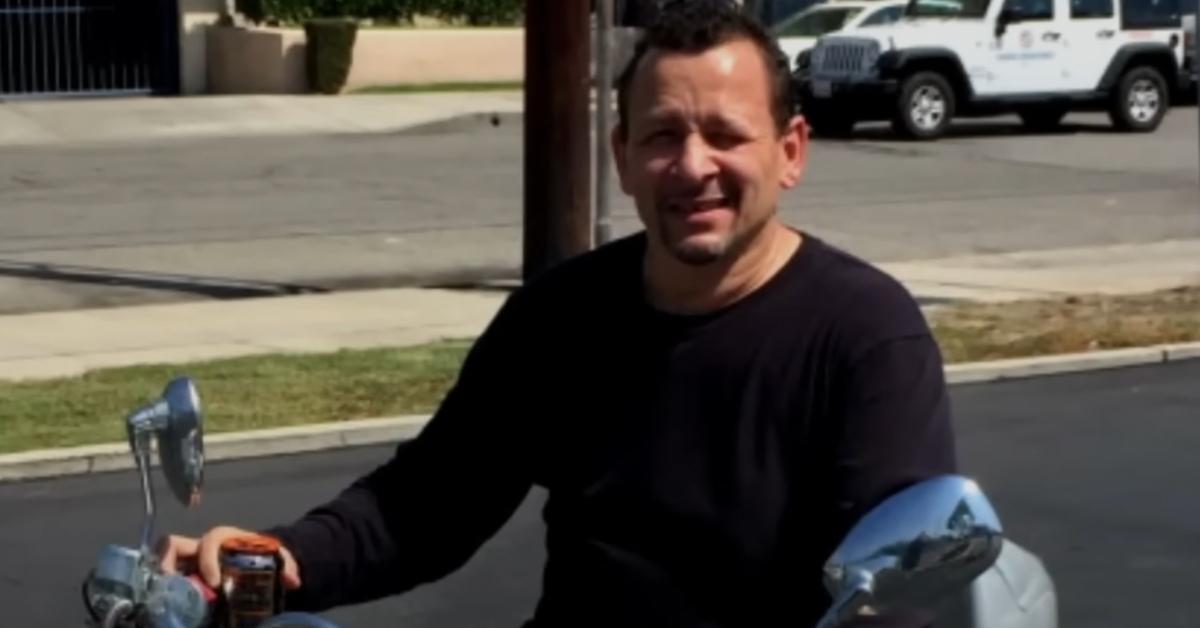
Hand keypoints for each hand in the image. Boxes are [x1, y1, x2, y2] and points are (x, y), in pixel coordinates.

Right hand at [157, 526, 301, 589]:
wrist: (255, 559)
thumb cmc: (263, 555)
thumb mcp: (277, 557)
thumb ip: (287, 567)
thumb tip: (293, 581)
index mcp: (223, 537)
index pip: (209, 542)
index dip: (208, 561)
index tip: (214, 583)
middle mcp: (200, 546)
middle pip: (172, 544)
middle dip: (167, 563)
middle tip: (172, 588)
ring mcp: (188, 560)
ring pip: (164, 559)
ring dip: (161, 577)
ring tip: (165, 598)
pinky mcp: (184, 574)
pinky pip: (167, 576)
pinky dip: (165, 588)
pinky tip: (169, 605)